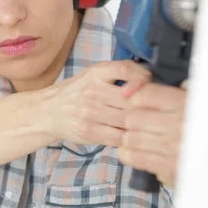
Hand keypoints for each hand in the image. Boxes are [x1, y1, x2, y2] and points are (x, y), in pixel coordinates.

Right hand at [36, 61, 151, 145]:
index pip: (124, 68)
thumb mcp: (95, 75)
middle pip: (130, 99)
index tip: (149, 84)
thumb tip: (151, 81)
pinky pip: (118, 137)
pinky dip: (129, 138)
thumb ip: (120, 75)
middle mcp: (92, 90)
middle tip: (157, 112)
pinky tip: (133, 136)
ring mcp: (89, 112)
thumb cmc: (79, 91)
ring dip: (140, 125)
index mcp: (96, 72)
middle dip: (147, 107)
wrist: (50, 110)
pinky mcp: (88, 131)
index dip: (142, 77)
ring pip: (127, 120)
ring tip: (149, 127)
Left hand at [117, 80, 187, 187]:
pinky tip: (131, 151)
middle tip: (136, 122)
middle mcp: (180, 124)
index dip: (137, 96)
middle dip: (131, 119)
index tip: (136, 101)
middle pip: (134, 118)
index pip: (146, 94)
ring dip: (129, 138)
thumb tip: (128, 91)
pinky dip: (129, 154)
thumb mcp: (192, 98)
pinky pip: (138, 158)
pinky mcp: (172, 168)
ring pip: (132, 139)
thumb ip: (163, 92)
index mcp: (186, 103)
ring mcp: (175, 148)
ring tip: (135, 137)